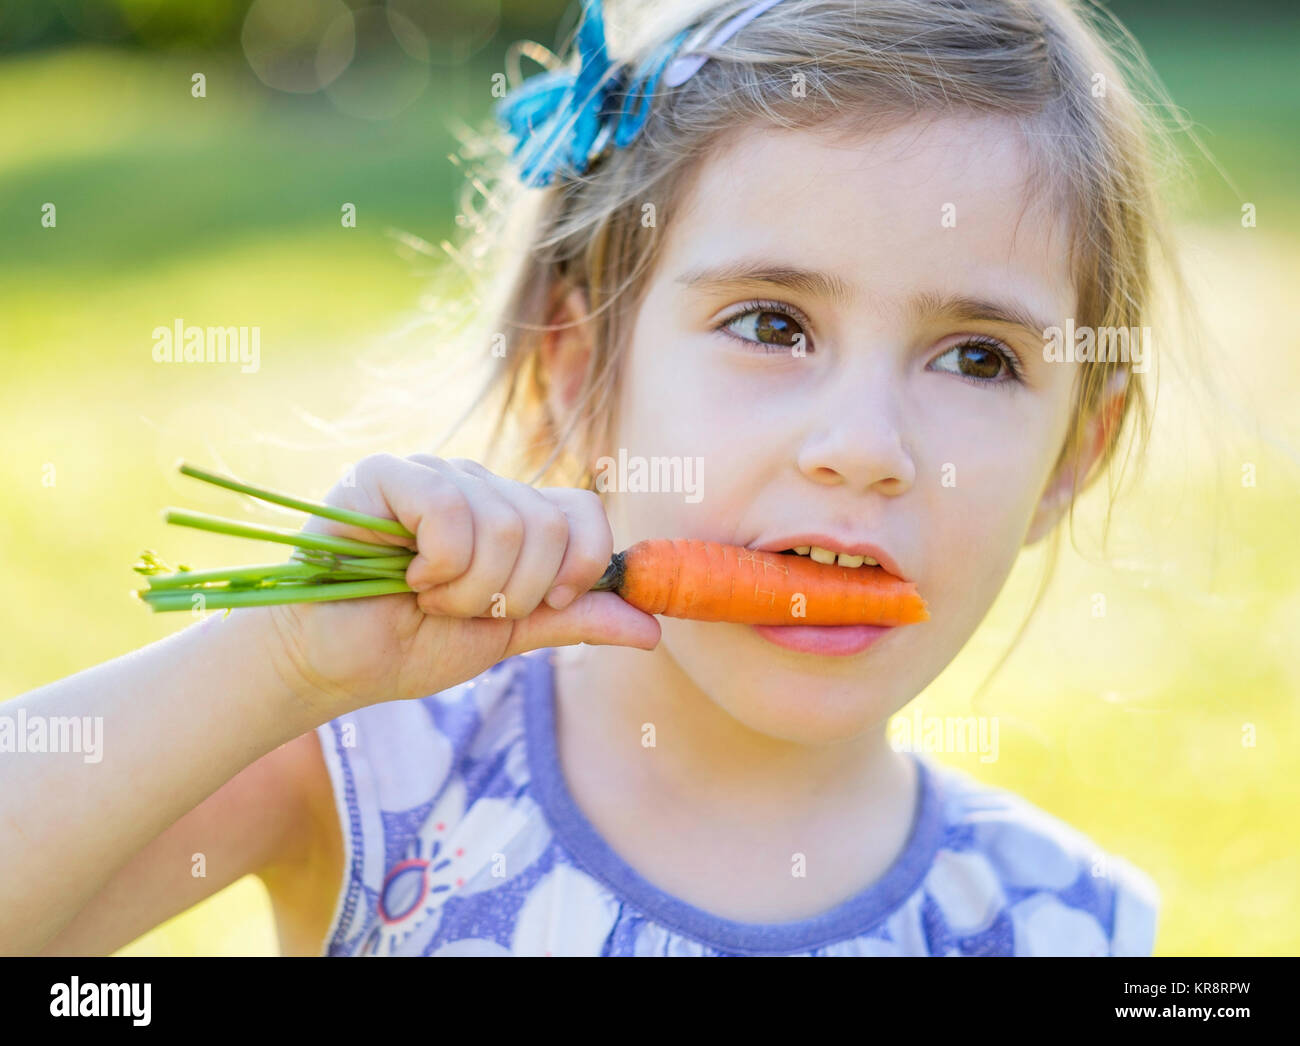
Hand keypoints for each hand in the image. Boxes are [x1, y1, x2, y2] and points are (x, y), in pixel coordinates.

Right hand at [255, 453, 659, 718]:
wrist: (329, 665)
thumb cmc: (409, 646)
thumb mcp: (508, 636)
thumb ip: (574, 620)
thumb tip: (653, 627)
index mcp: (511, 514)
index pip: (586, 512)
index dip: (581, 568)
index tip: (543, 608)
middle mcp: (479, 484)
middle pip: (551, 524)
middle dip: (514, 594)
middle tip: (463, 609)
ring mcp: (434, 473)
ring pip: (505, 524)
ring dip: (469, 590)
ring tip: (427, 598)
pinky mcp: (386, 475)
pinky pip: (452, 512)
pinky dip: (438, 566)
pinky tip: (405, 577)